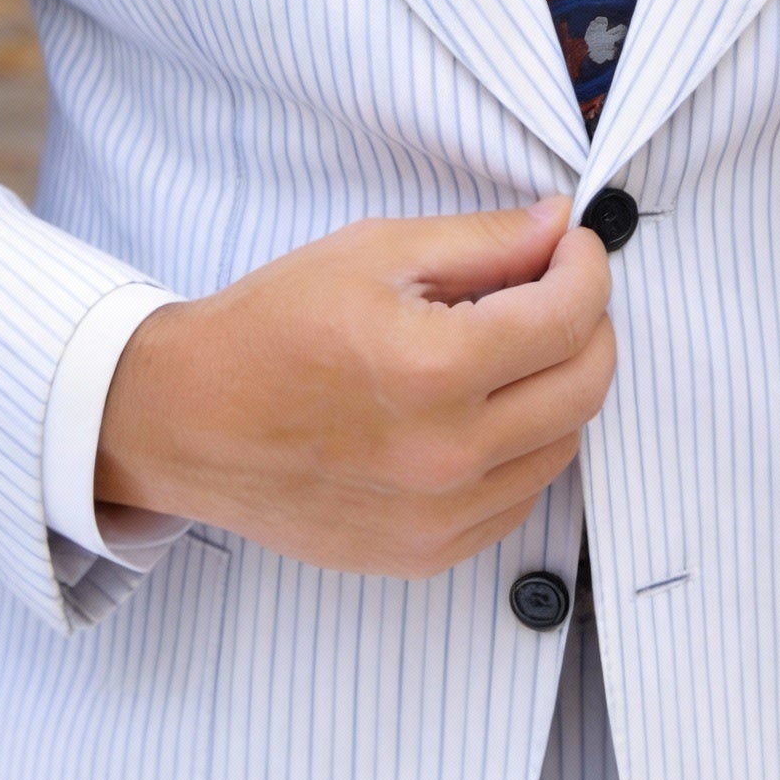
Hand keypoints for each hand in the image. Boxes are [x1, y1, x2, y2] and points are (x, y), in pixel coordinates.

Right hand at [94, 198, 614, 578]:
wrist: (190, 419)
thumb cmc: (271, 326)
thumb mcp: (374, 251)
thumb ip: (481, 241)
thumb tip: (558, 227)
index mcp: (435, 369)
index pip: (570, 317)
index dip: (586, 268)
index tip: (573, 246)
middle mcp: (448, 455)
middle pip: (586, 385)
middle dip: (589, 323)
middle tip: (556, 288)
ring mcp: (441, 517)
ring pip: (564, 446)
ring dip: (559, 386)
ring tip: (510, 348)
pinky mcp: (427, 552)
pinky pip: (519, 496)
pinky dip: (522, 445)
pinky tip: (479, 408)